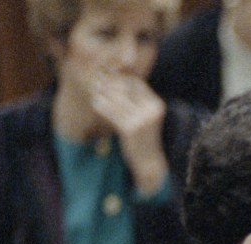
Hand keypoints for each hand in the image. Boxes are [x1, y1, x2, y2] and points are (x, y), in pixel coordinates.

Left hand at [90, 73, 167, 193]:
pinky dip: (102, 106)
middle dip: (110, 83)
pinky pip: (112, 113)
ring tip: (94, 90)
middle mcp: (151, 110)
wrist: (149, 161)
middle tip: (96, 79)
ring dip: (103, 93)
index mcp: (156, 104)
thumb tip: (119, 81)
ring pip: (117, 99)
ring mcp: (141, 119)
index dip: (121, 78)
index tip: (108, 76)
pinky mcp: (130, 129)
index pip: (136, 83)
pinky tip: (95, 103)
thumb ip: (137, 100)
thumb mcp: (145, 116)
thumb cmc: (144, 137)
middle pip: (126, 89)